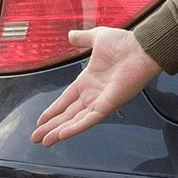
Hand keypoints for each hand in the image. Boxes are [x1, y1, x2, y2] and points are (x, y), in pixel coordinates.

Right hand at [31, 27, 163, 145]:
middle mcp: (92, 94)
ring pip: (74, 121)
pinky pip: (89, 120)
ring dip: (58, 132)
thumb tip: (70, 35)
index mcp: (87, 81)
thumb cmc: (125, 43)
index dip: (53, 110)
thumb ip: (83, 39)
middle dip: (51, 127)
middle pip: (67, 115)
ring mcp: (100, 102)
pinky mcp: (108, 106)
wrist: (141, 48)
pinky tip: (62, 135)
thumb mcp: (97, 38)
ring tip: (44, 142)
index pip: (66, 100)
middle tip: (36, 138)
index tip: (41, 120)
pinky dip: (75, 128)